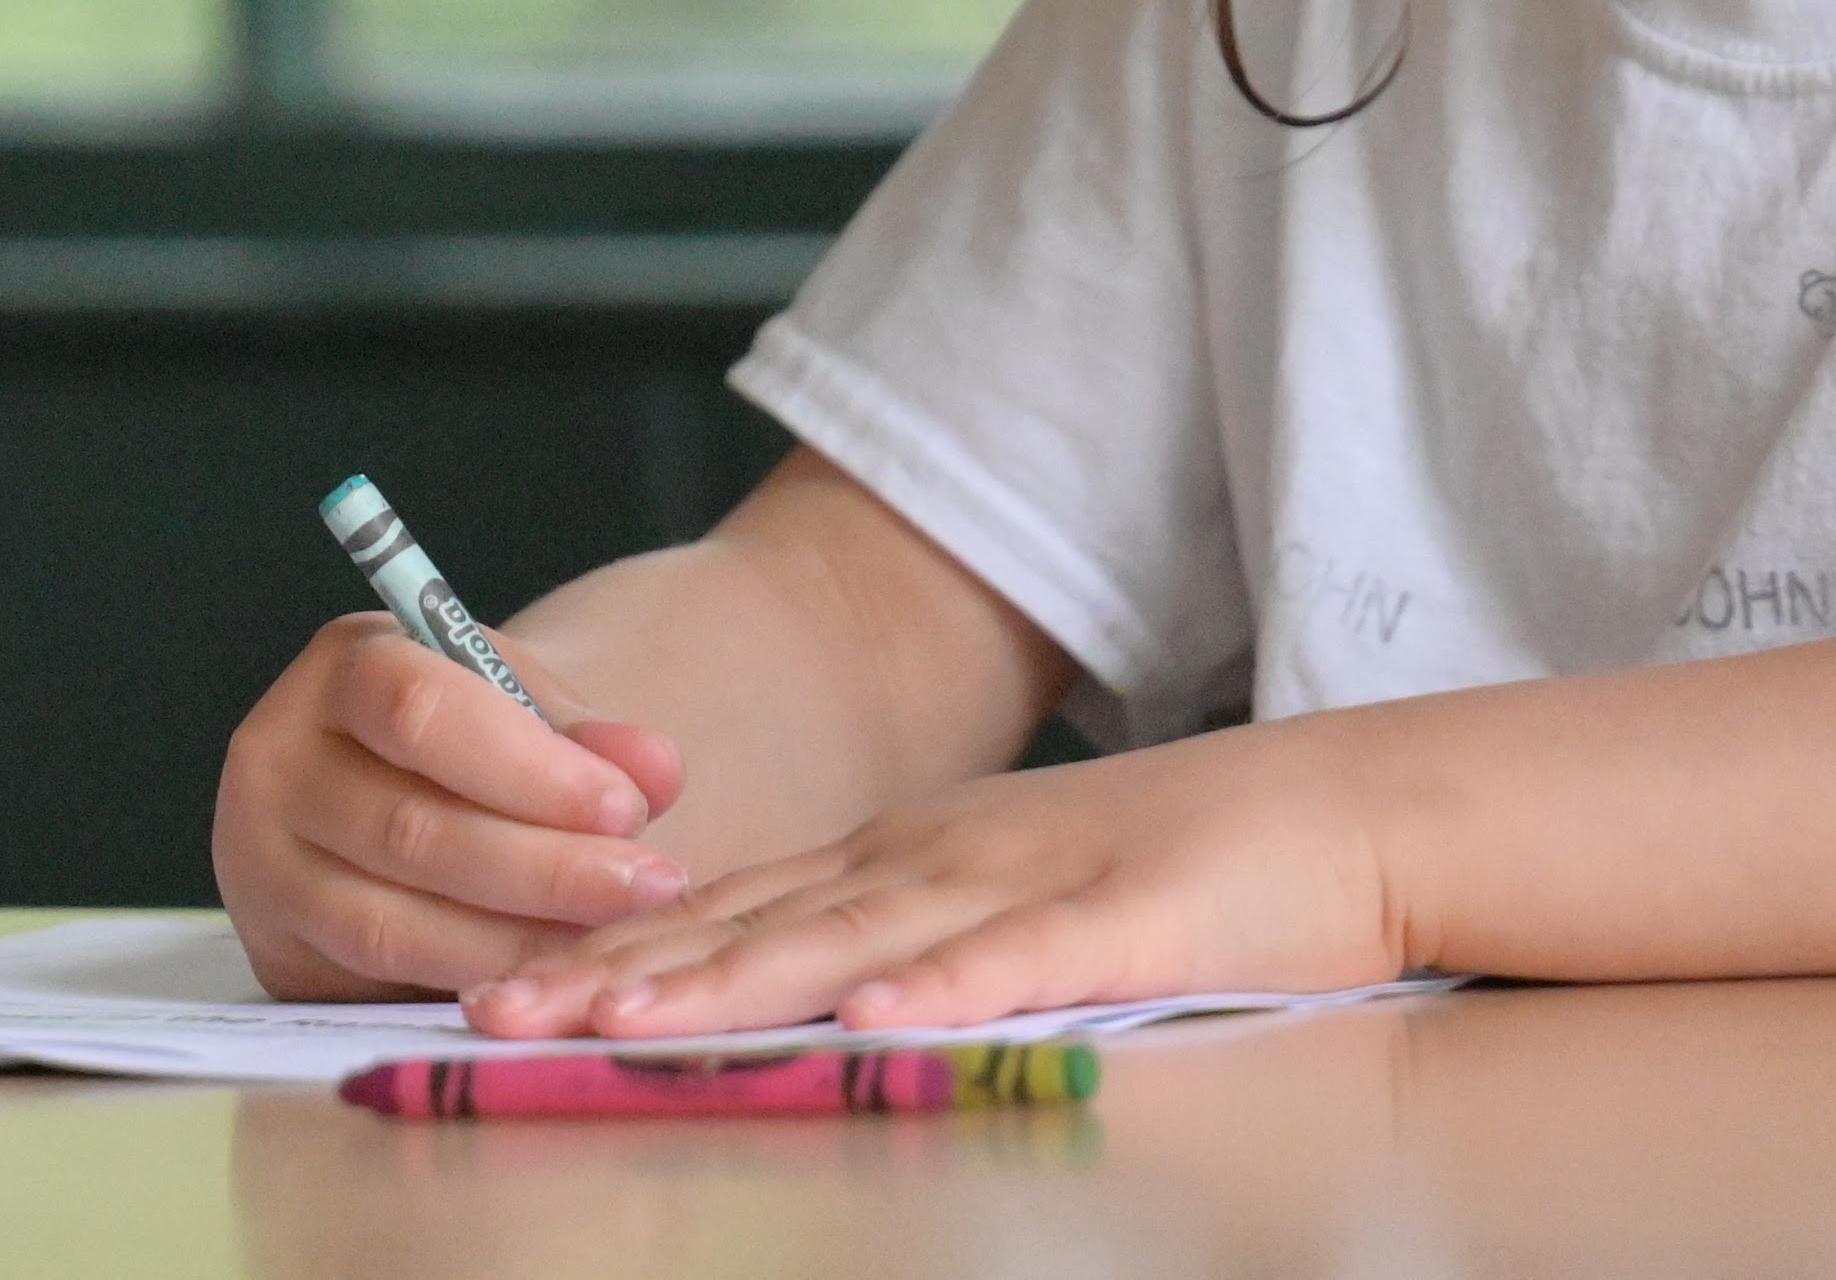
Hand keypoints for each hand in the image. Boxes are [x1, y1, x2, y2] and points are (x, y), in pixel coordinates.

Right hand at [215, 614, 696, 999]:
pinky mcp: (277, 951)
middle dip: (545, 867)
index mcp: (344, 668)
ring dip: (514, 943)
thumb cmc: (473, 740)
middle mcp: (277, 761)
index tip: (624, 808)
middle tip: (647, 887)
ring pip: (392, 923)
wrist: (393, 791)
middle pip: (412, 828)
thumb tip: (653, 771)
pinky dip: (472, 985)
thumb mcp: (525, 710)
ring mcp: (262, 865)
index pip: (418, 710)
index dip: (525, 767)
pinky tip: (548, 979)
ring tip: (611, 942)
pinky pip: (378, 984)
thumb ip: (587, 738)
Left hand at [461, 721, 1402, 1039]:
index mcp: (906, 860)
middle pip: (755, 925)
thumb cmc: (1175, 876)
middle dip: (619, 976)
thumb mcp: (1004, 899)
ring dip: (731, 983)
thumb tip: (792, 1005)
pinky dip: (938, 990)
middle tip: (497, 1019)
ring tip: (621, 1022)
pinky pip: (1016, 964)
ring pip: (853, 944)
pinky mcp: (1121, 922)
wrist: (1338, 813)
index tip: (502, 995)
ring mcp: (1022, 884)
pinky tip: (869, 1022)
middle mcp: (937, 862)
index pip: (732, 911)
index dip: (615, 957)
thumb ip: (898, 944)